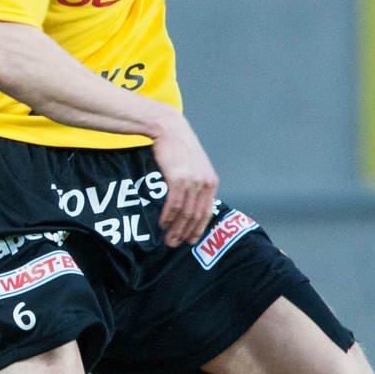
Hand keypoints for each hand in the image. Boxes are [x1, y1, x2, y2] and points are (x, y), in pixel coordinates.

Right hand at [148, 111, 218, 247]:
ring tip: (167, 238)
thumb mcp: (194, 166)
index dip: (198, 229)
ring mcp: (192, 181)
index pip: (206, 212)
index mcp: (211, 182)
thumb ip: (195, 183)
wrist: (169, 129)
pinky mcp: (178, 178)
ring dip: (175, 228)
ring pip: (185, 212)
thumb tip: (189, 202)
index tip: (189, 240)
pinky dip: (168, 216)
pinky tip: (162, 223)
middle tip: (174, 244)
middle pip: (195, 215)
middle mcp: (205, 183)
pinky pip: (174, 203)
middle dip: (185, 233)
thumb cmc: (179, 147)